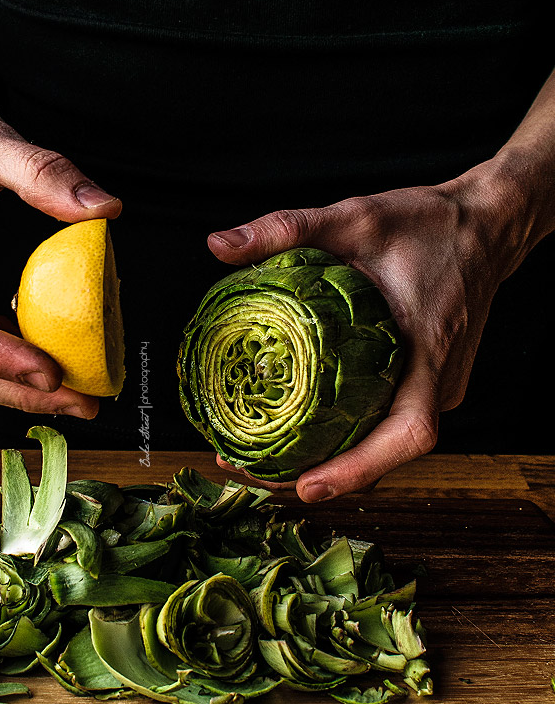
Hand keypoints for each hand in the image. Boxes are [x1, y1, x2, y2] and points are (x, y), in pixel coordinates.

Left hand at [207, 161, 533, 500]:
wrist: (485, 225)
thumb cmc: (430, 223)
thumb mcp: (355, 216)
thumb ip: (288, 228)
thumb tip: (219, 246)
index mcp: (430, 350)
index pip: (409, 433)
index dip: (360, 468)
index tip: (309, 486)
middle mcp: (440, 383)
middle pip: (384, 456)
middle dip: (317, 477)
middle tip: (244, 471)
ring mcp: (438, 389)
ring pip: (383, 446)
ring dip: (327, 463)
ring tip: (257, 461)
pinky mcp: (430, 386)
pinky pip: (387, 426)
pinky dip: (345, 440)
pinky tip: (298, 434)